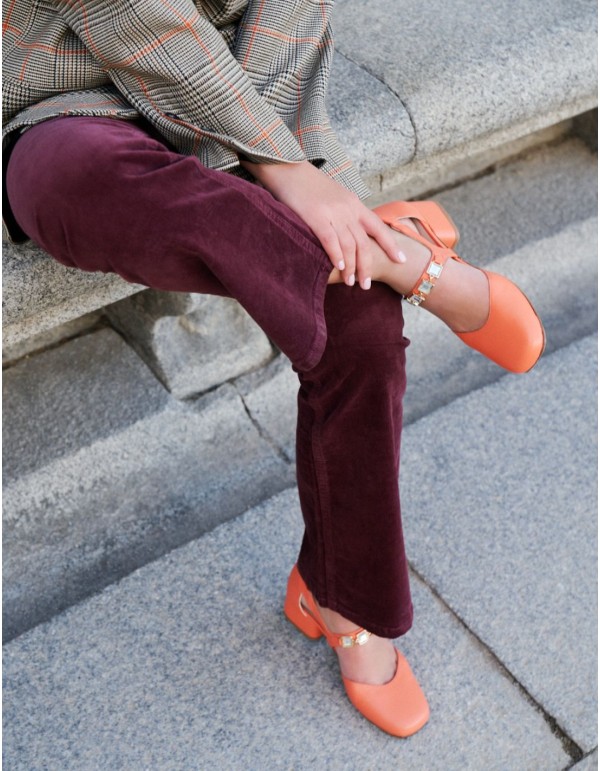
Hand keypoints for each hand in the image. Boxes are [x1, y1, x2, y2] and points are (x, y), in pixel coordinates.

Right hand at [240, 159, 405, 287]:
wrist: (288, 168)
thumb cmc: (308, 186)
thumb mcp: (334, 197)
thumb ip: (345, 213)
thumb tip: (351, 232)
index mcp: (354, 204)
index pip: (377, 227)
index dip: (391, 245)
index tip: (401, 260)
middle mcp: (347, 209)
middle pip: (364, 242)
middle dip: (367, 266)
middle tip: (366, 285)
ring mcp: (333, 212)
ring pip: (349, 244)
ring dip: (351, 267)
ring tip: (351, 283)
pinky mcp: (315, 216)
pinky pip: (330, 239)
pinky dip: (336, 255)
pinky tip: (339, 268)